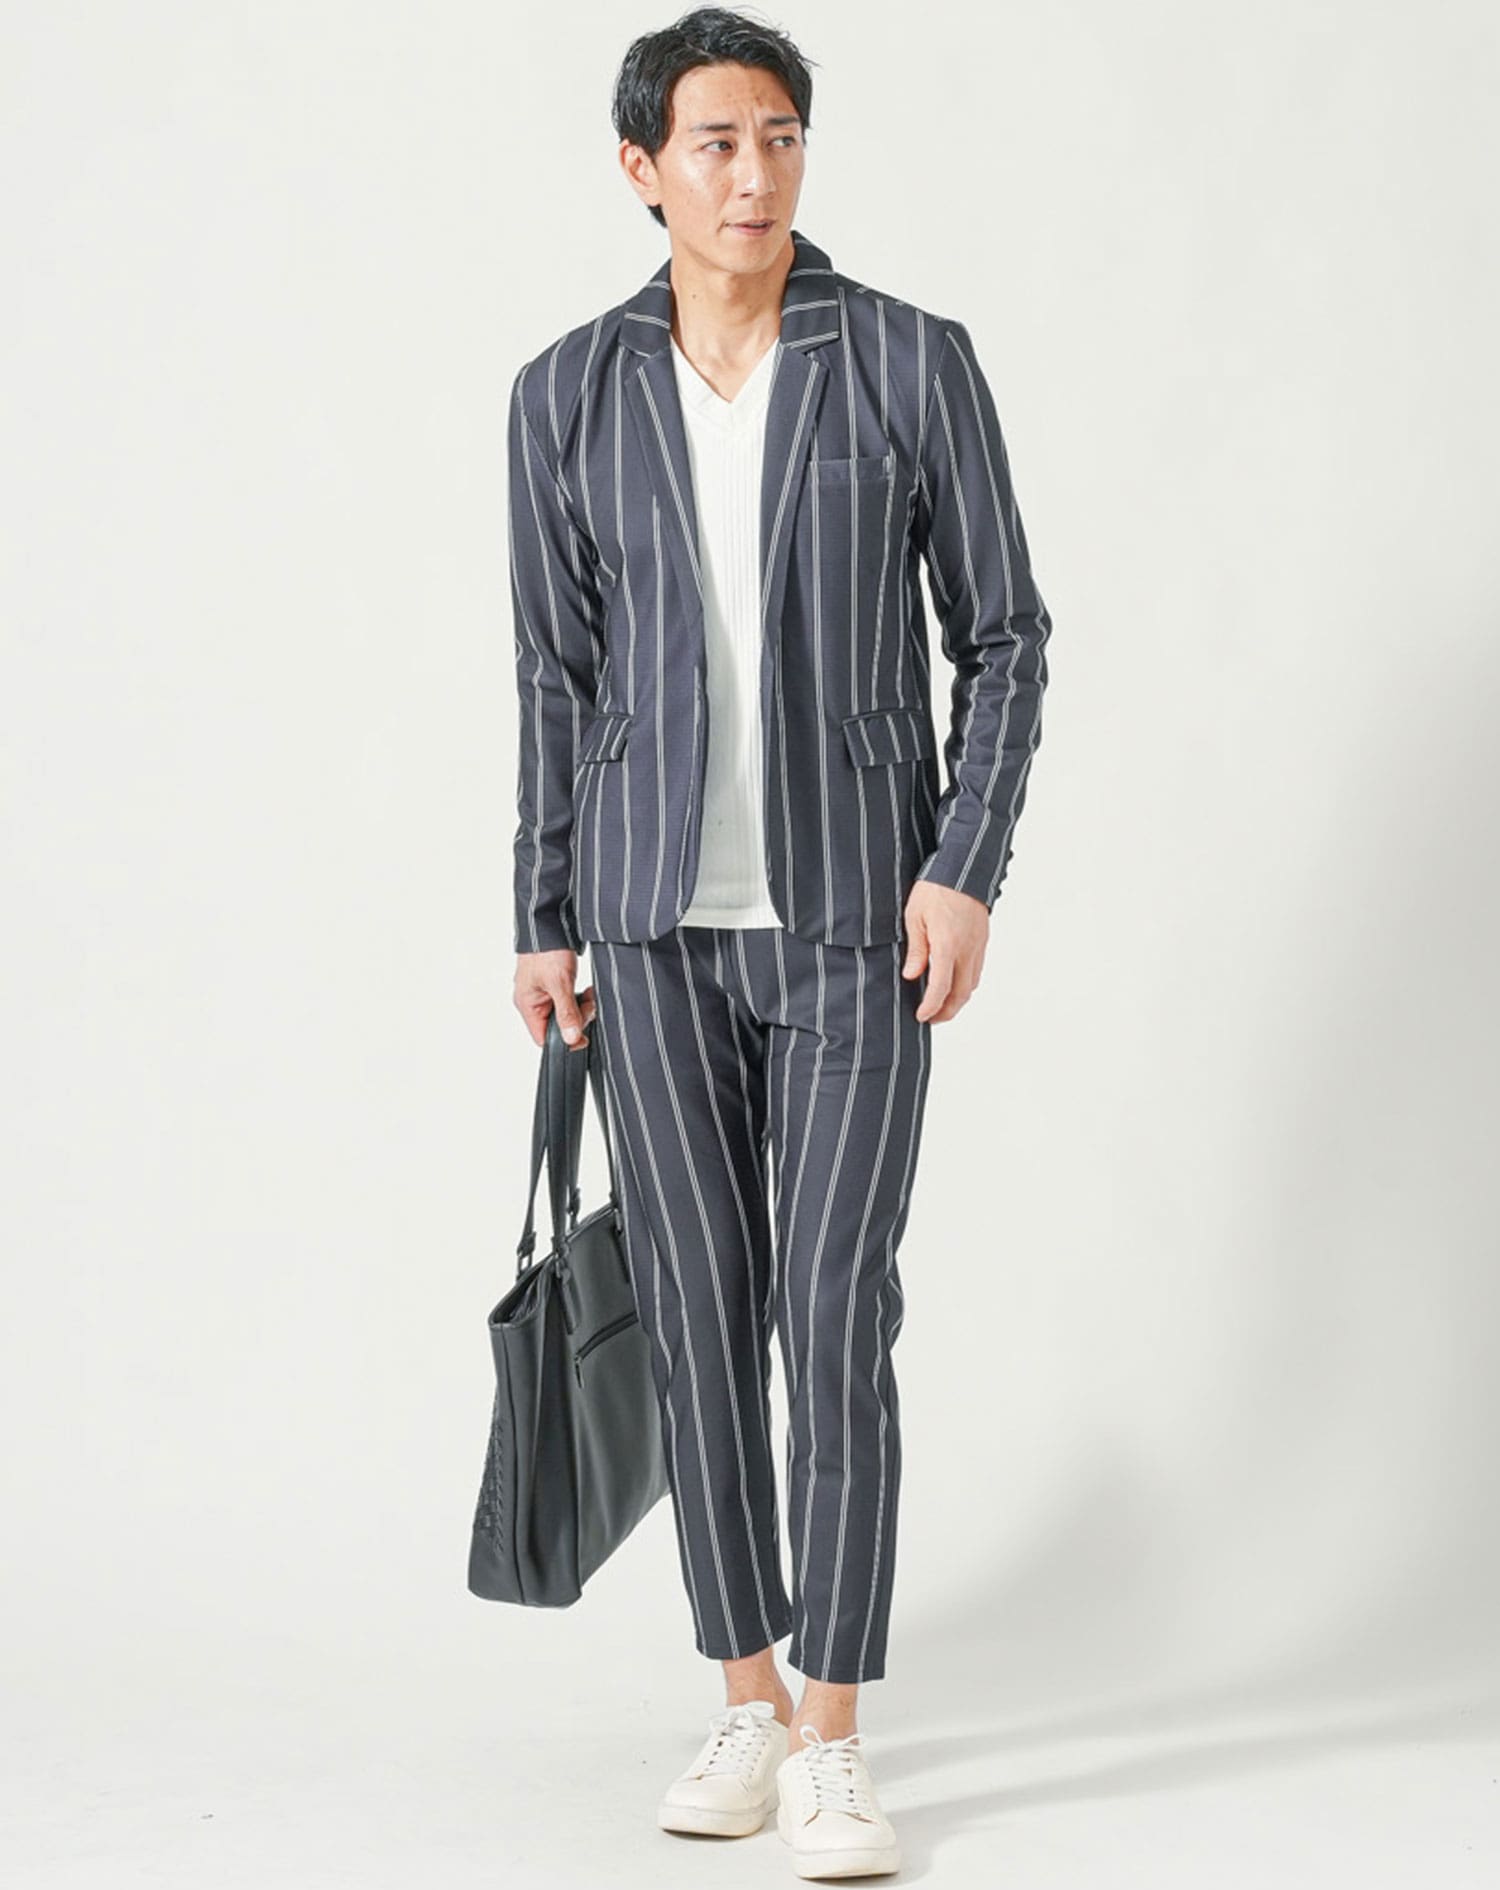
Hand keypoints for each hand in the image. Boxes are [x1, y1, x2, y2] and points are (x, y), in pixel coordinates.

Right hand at [514, 949, 596, 1049]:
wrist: (549, 922)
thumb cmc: (546, 949)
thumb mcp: (559, 983)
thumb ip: (566, 1013)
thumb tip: (571, 1038)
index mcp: (527, 1005)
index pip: (543, 1038)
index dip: (564, 1040)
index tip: (583, 1035)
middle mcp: (533, 1001)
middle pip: (557, 1026)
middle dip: (577, 1019)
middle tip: (588, 1006)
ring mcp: (543, 992)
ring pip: (565, 1013)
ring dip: (581, 1007)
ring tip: (589, 995)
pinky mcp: (554, 984)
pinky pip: (568, 1000)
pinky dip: (580, 997)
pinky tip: (587, 990)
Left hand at [901, 880, 988, 1022]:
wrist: (964, 868)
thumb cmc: (935, 888)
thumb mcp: (914, 917)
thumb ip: (916, 950)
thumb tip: (912, 976)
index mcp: (948, 945)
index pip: (941, 988)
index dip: (931, 1007)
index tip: (921, 1016)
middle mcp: (967, 950)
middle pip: (961, 994)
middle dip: (947, 1012)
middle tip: (931, 1018)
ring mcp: (978, 946)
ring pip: (972, 984)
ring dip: (958, 1000)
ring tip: (941, 1005)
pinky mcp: (983, 940)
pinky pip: (977, 970)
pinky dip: (966, 984)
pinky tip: (954, 983)